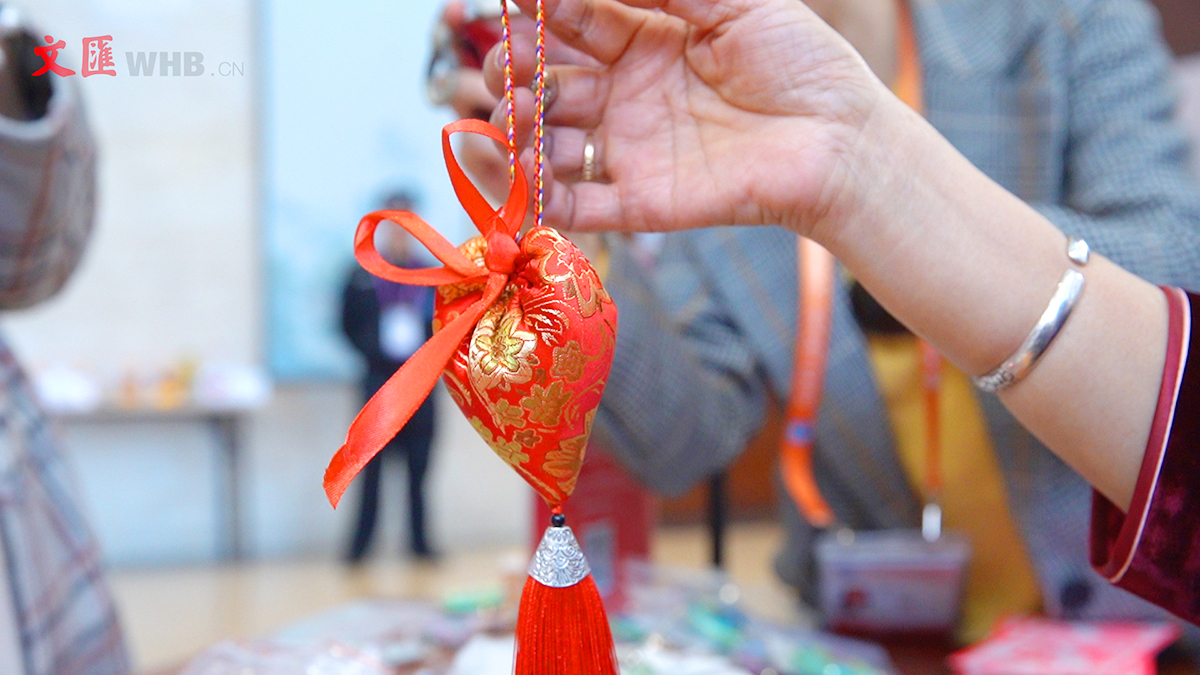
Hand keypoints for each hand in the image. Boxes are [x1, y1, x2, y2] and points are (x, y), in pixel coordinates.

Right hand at [484, 0, 888, 235]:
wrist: (841, 141)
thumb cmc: (801, 61)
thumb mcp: (736, 0)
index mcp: (647, 40)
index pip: (575, 19)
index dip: (542, 6)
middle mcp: (629, 94)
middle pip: (550, 81)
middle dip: (518, 67)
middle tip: (508, 61)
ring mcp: (631, 149)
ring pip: (551, 142)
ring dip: (519, 128)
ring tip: (515, 113)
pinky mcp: (642, 202)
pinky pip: (579, 205)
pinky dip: (540, 197)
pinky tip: (521, 176)